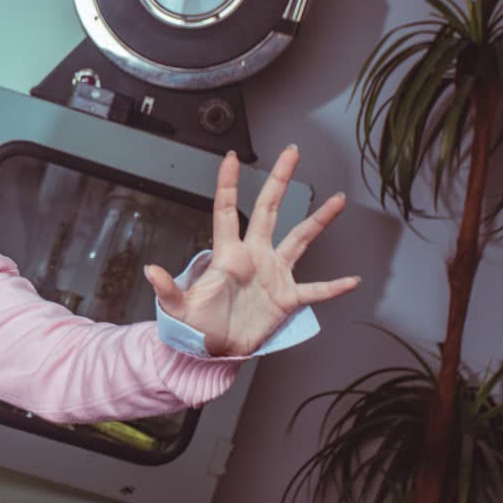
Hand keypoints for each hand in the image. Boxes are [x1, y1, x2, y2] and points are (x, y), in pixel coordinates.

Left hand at [143, 146, 359, 356]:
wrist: (214, 350)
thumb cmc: (195, 326)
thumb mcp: (178, 308)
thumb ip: (167, 289)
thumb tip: (151, 271)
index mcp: (227, 254)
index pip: (226, 210)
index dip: (227, 184)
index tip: (231, 157)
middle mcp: (254, 256)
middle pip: (268, 209)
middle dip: (279, 180)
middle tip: (290, 152)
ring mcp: (273, 274)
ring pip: (299, 239)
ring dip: (318, 221)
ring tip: (337, 201)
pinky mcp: (286, 298)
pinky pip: (314, 290)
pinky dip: (333, 287)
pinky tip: (352, 281)